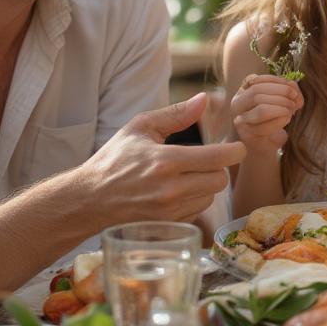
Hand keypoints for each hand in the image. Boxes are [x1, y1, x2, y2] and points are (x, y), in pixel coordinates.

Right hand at [83, 93, 245, 222]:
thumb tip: (204, 99)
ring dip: (206, 185)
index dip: (235, 152)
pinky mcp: (167, 226)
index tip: (238, 148)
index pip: (217, 158)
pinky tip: (177, 193)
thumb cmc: (114, 160)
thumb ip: (176, 114)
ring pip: (210, 197)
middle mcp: (170, 189)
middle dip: (218, 168)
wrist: (88, 200)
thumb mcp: (140, 128)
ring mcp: (169, 211)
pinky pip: (197, 212)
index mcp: (166, 160)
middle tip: (207, 161)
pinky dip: (194, 201)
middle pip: (220, 180)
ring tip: (186, 176)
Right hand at [231, 74, 303, 152]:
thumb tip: (293, 88)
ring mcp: (240, 121)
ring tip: (291, 110)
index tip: (293, 88)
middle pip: (257, 92)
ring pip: (261, 109)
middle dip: (281, 93)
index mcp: (241, 92)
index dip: (276, 81)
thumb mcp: (279, 101)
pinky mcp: (248, 136)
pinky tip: (286, 119)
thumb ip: (286, 91)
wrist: (263, 146)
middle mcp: (236, 105)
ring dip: (282, 107)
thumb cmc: (271, 120)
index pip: (255, 80)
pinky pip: (265, 126)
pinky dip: (280, 120)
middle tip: (294, 100)